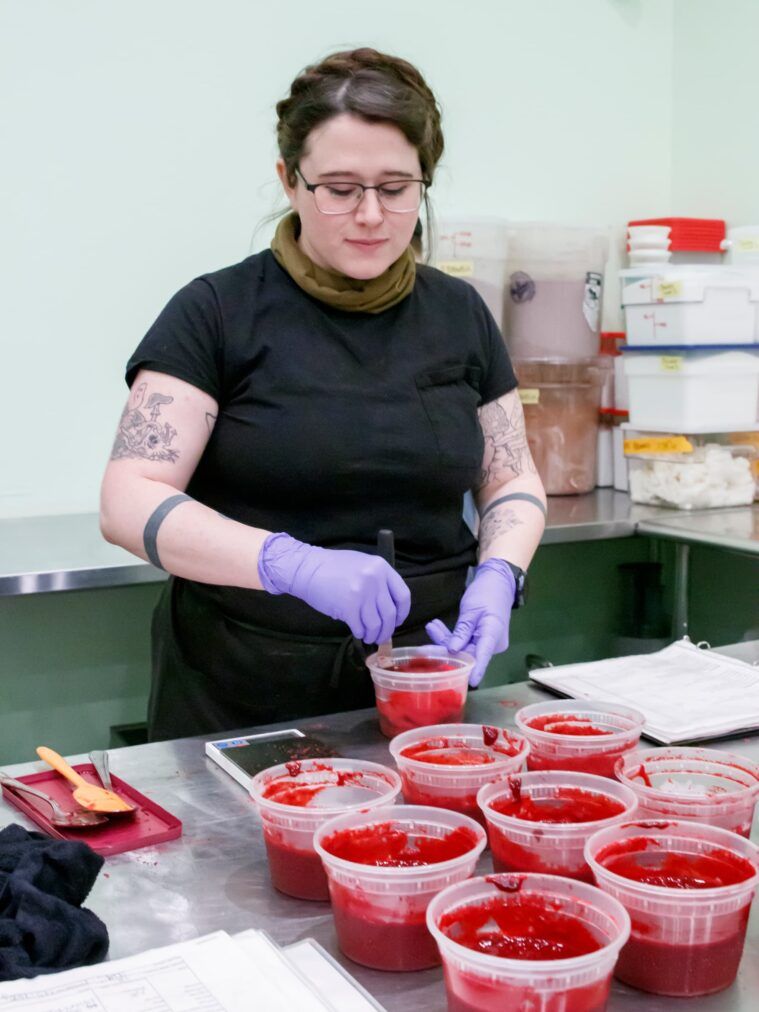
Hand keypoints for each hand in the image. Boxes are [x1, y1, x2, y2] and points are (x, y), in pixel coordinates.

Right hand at [258, 532, 410, 643]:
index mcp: (382, 567)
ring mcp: (362, 594)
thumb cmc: (333, 566)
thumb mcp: (362, 565)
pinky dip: (360, 633)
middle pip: (390, 613)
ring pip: (376, 624)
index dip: (402, 613)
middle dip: (387, 629)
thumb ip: (378, 582)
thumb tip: (388, 608)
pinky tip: (357, 632)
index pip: (403, 595)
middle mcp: (375, 580)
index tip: (397, 621)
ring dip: (373, 634)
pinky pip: (360, 627)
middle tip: (382, 636)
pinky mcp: (348, 607)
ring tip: (369, 637)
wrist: (307, 568)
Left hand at [426, 558, 515, 686]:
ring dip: (445, 640)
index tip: (469, 682)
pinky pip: (464, 642)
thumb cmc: (487, 592)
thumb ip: (462, 630)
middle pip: (468, 653)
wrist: (497, 582)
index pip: (483, 655)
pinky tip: (436, 627)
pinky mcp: (479, 639)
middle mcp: (492, 643)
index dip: (476, 670)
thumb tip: (453, 650)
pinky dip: (451, 636)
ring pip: (463, 648)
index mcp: (493, 634)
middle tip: (423, 648)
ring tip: (431, 626)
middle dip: (445, 650)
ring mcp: (485, 642)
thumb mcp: (472, 609)